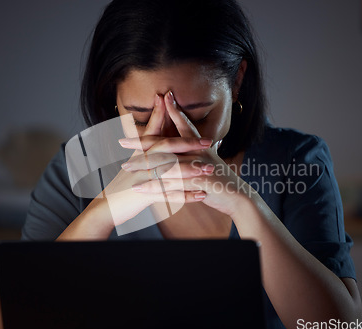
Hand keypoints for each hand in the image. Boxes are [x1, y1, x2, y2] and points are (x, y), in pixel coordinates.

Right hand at [98, 94, 210, 226]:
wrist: (107, 207)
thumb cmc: (124, 184)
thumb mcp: (135, 162)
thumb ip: (147, 143)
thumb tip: (157, 121)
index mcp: (141, 153)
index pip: (161, 134)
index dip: (177, 126)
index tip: (192, 119)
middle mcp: (142, 162)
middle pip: (167, 148)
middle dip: (189, 144)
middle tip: (209, 143)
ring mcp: (143, 177)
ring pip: (169, 170)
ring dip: (191, 169)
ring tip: (209, 169)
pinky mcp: (144, 194)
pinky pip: (169, 194)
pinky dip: (187, 195)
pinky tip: (201, 195)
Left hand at [120, 91, 249, 217]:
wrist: (239, 197)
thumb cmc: (221, 180)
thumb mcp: (210, 161)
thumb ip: (200, 151)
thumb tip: (195, 141)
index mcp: (201, 146)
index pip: (184, 125)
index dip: (174, 111)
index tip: (162, 97)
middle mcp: (199, 153)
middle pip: (167, 144)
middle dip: (142, 143)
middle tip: (122, 141)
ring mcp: (199, 167)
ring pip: (166, 164)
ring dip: (143, 167)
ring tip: (125, 168)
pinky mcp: (199, 183)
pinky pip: (173, 185)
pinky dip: (155, 187)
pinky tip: (141, 189)